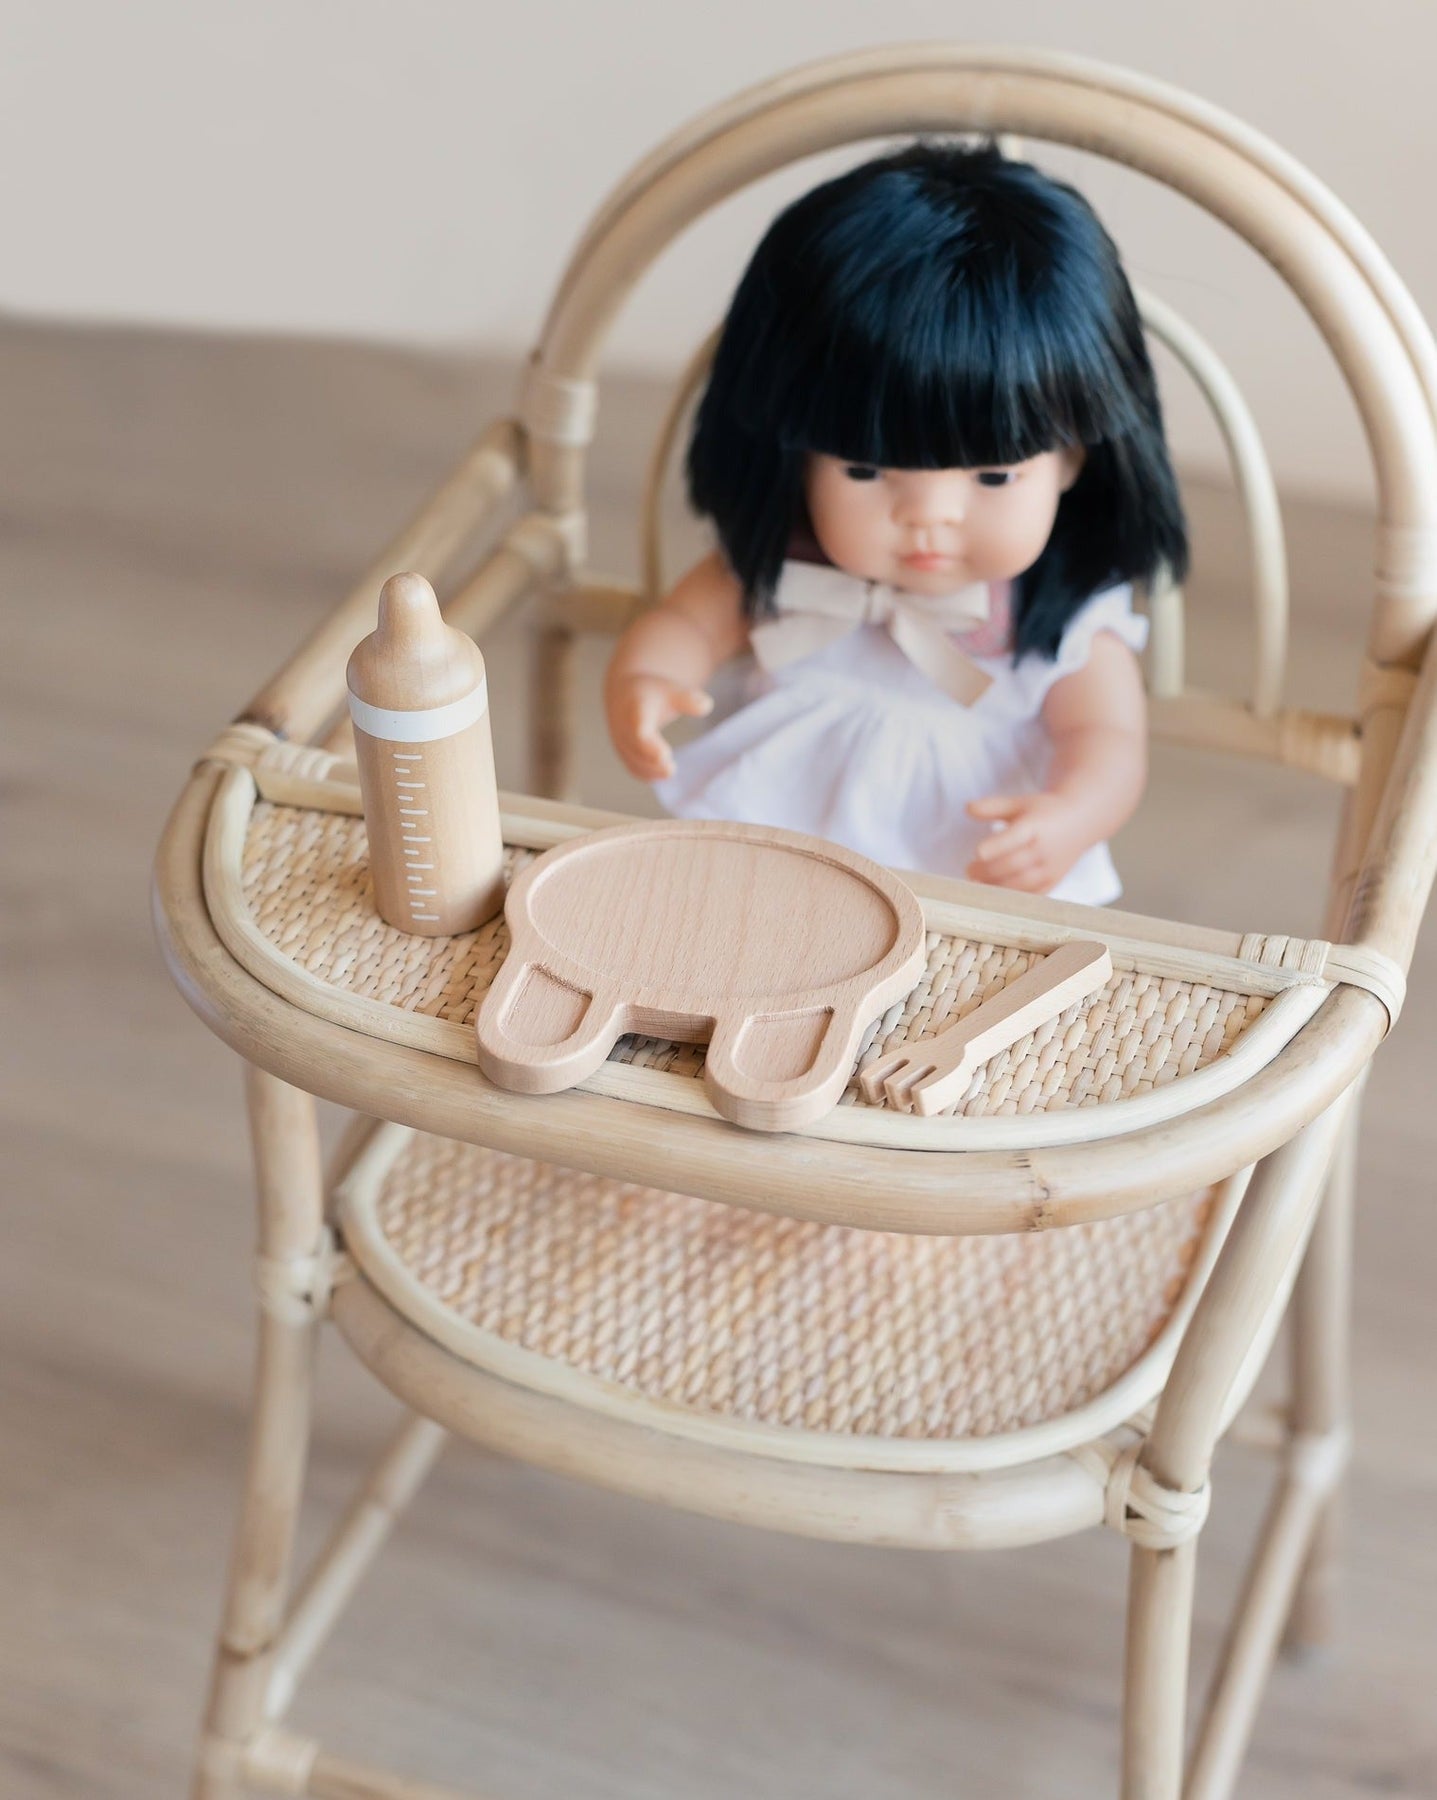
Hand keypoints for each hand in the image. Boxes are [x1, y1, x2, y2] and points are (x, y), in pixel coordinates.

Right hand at [606, 672, 712, 780]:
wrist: (627, 695)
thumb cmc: (654, 695)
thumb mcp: (671, 690)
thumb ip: (687, 699)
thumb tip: (706, 706)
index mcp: (635, 711)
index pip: (639, 731)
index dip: (650, 745)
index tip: (665, 755)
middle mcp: (624, 729)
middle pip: (635, 750)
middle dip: (651, 762)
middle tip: (671, 769)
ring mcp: (622, 743)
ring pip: (633, 762)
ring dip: (651, 771)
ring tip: (670, 771)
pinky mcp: (625, 754)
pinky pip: (634, 768)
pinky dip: (648, 774)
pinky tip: (663, 775)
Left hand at [965, 791, 1092, 893]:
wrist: (1080, 822)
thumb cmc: (1043, 812)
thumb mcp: (1020, 803)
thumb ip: (994, 807)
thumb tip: (967, 808)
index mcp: (1037, 825)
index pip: (1017, 836)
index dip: (997, 846)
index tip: (978, 852)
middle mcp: (1046, 848)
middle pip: (1015, 864)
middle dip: (989, 870)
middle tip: (969, 871)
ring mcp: (1051, 868)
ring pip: (1022, 883)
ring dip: (997, 887)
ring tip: (977, 883)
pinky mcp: (1053, 882)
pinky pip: (1032, 895)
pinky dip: (1012, 898)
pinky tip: (993, 895)